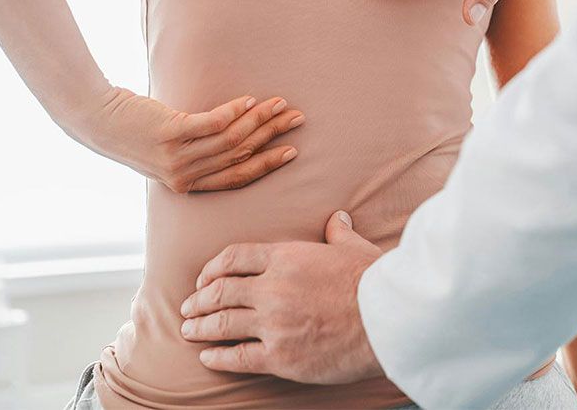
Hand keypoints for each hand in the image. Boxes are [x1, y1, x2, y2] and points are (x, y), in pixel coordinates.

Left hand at [82, 86, 303, 192]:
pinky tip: (247, 100)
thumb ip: (198, 151)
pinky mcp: (170, 134)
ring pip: (230, 139)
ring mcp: (177, 156)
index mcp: (187, 184)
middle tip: (295, 119)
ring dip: (258, 119)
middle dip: (272, 136)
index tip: (290, 151)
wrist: (97, 121)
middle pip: (240, 155)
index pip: (237, 177)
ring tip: (277, 103)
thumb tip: (236, 134)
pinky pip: (211, 124)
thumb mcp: (169, 151)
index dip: (266, 164)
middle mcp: (184, 175)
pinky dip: (233, 111)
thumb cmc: (135, 132)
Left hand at [180, 211, 383, 383]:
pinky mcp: (280, 356)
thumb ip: (339, 233)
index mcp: (287, 257)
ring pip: (222, 323)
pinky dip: (217, 357)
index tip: (204, 277)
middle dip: (199, 299)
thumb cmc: (374, 282)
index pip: (235, 257)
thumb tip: (337, 218)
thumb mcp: (355, 248)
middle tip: (188, 306)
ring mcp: (273, 323)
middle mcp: (273, 288)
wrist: (388, 319)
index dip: (213, 268)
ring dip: (200, 327)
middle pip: (220, 291)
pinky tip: (208, 358)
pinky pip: (237, 357)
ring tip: (189, 330)